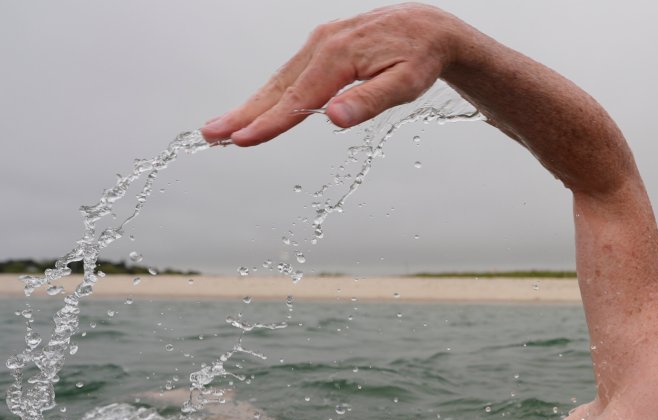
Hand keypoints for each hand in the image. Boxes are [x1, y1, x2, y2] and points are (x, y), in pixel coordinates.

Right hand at [201, 4, 458, 146]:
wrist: (429, 26)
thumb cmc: (421, 57)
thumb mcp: (406, 84)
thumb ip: (370, 101)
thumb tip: (333, 119)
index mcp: (338, 57)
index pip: (297, 99)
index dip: (269, 123)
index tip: (242, 139)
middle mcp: (322, 44)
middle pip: (278, 87)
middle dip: (244, 114)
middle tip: (211, 135)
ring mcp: (320, 42)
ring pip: (280, 79)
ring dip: (251, 104)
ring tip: (223, 127)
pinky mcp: (323, 44)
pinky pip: (291, 71)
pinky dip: (271, 91)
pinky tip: (259, 107)